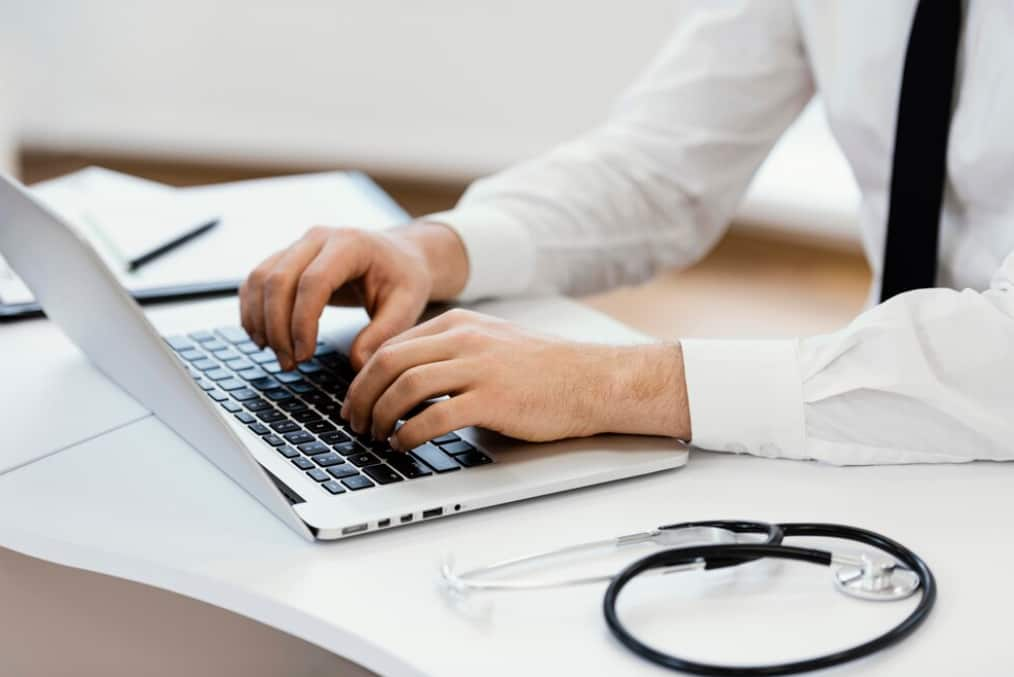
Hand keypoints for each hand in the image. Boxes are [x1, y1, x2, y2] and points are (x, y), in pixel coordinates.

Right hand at [239, 222, 467, 370]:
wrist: (399, 255)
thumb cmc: (403, 278)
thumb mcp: (407, 305)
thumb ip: (384, 334)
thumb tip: (357, 364)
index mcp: (350, 244)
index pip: (313, 281)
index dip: (302, 321)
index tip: (305, 354)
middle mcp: (318, 238)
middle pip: (279, 280)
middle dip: (278, 328)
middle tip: (290, 364)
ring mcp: (298, 245)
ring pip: (260, 280)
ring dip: (261, 322)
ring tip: (278, 356)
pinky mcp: (286, 258)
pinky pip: (256, 281)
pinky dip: (252, 310)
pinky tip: (262, 338)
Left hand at [341, 308, 690, 450]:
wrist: (591, 380)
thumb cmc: (543, 370)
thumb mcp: (490, 344)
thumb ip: (450, 354)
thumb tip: (406, 382)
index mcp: (459, 324)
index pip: (391, 345)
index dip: (363, 377)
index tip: (355, 401)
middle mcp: (464, 339)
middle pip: (388, 363)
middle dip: (361, 397)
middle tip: (354, 422)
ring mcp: (479, 367)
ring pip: (405, 386)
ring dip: (380, 415)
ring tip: (374, 436)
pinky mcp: (493, 399)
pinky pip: (434, 416)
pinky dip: (409, 433)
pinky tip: (403, 445)